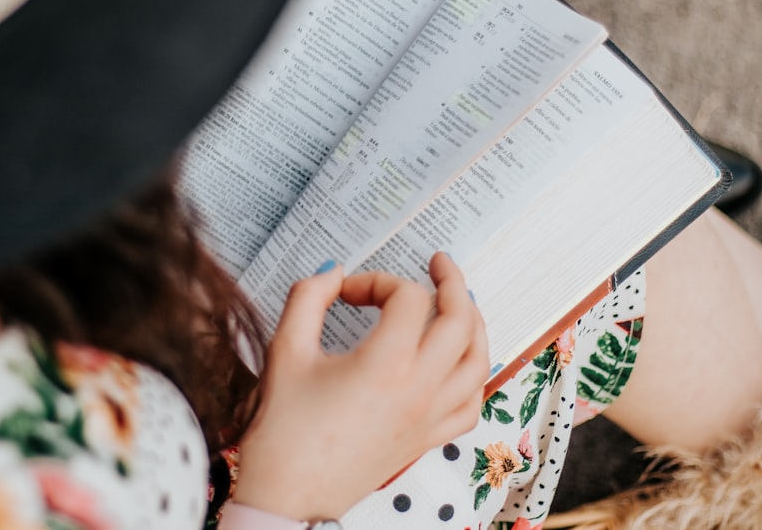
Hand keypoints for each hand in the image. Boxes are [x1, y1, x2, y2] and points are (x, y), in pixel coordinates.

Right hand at [233, 253, 488, 520]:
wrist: (286, 497)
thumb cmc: (283, 430)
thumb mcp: (286, 351)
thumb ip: (307, 298)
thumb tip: (333, 273)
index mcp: (387, 365)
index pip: (407, 298)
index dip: (377, 281)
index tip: (346, 291)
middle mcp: (420, 390)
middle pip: (461, 320)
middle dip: (452, 282)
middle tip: (438, 263)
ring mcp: (430, 418)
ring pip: (478, 359)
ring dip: (473, 324)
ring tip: (458, 303)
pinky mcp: (427, 440)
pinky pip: (471, 404)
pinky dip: (473, 375)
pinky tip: (458, 362)